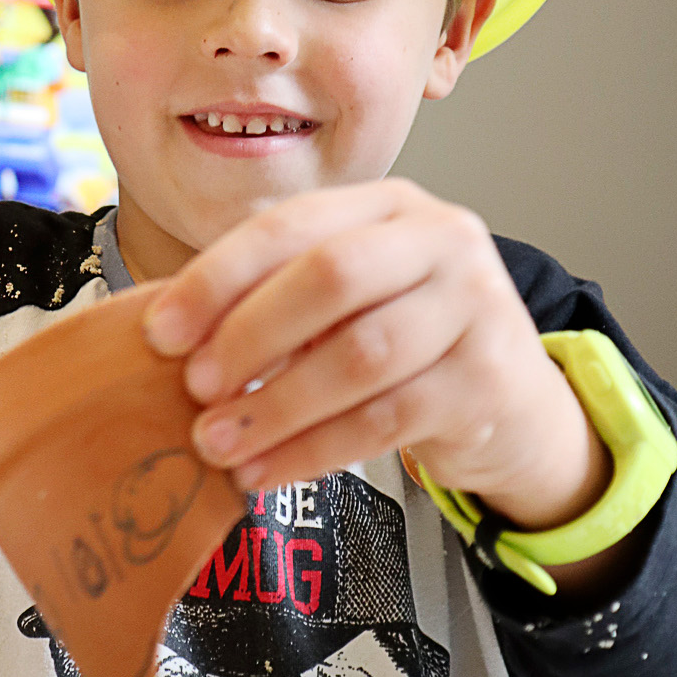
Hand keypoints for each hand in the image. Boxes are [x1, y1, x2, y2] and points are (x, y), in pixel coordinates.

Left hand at [142, 180, 611, 536]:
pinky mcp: (484, 383)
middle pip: (331, 277)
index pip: (292, 226)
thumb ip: (274, 298)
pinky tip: (266, 471)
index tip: (162, 332)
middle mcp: (443, 241)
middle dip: (249, 335)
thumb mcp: (348, 299)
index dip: (219, 278)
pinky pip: (384, 420)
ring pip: (360, 355)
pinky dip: (313, 450)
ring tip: (218, 443)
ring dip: (275, 405)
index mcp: (391, 205)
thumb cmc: (406, 342)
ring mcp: (474, 309)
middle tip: (195, 388)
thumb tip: (166, 331)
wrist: (514, 402)